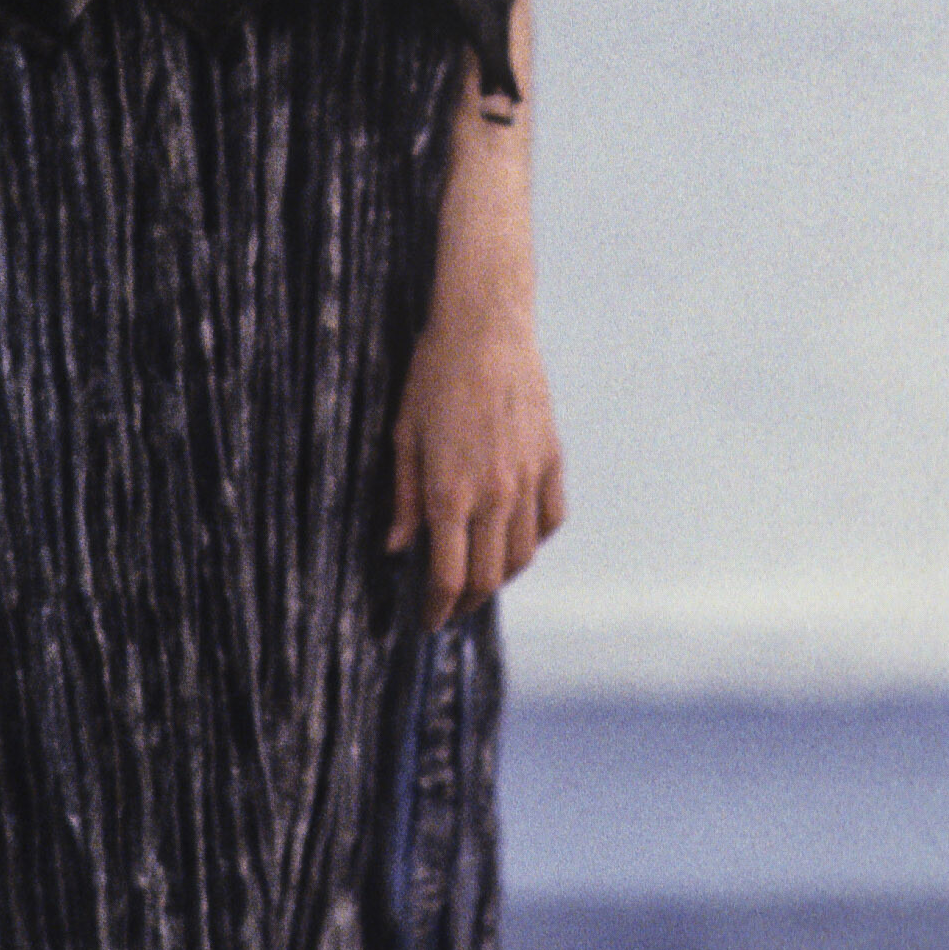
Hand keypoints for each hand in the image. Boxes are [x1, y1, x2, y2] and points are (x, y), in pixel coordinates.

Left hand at [387, 304, 565, 630]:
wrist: (486, 329)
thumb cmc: (433, 377)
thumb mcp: (402, 436)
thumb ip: (401, 498)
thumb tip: (397, 547)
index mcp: (450, 492)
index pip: (450, 575)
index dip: (439, 608)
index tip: (430, 620)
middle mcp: (495, 494)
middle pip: (490, 576)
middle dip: (468, 602)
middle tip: (451, 607)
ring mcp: (529, 478)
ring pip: (523, 554)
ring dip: (501, 576)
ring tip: (481, 577)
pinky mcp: (551, 460)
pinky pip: (550, 519)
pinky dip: (534, 540)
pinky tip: (516, 539)